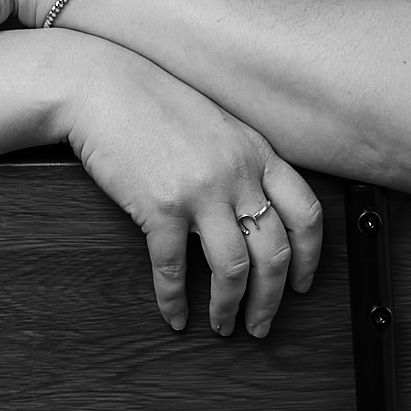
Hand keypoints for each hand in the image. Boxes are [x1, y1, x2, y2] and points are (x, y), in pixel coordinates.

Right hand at [66, 46, 322, 337]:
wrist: (100, 84)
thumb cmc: (152, 100)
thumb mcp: (214, 123)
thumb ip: (241, 160)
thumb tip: (254, 210)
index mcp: (255, 151)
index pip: (305, 212)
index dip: (310, 257)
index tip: (302, 284)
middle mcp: (236, 172)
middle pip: (273, 251)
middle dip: (271, 299)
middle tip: (261, 324)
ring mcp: (199, 191)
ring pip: (234, 269)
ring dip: (230, 307)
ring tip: (223, 325)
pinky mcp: (159, 207)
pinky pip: (173, 269)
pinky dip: (174, 300)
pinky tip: (174, 314)